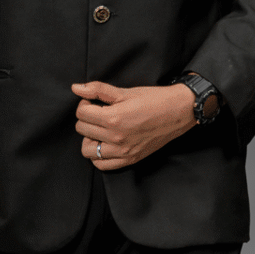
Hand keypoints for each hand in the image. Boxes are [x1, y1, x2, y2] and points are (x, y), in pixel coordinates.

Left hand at [71, 79, 196, 169]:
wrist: (178, 112)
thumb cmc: (154, 99)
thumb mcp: (125, 92)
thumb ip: (98, 90)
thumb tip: (76, 88)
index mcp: (114, 118)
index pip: (81, 113)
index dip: (85, 104)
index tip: (94, 102)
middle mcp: (116, 138)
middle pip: (82, 129)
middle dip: (87, 118)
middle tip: (99, 112)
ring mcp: (123, 152)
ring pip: (87, 150)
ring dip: (89, 138)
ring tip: (100, 129)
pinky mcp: (130, 159)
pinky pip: (102, 165)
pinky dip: (99, 155)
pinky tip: (105, 143)